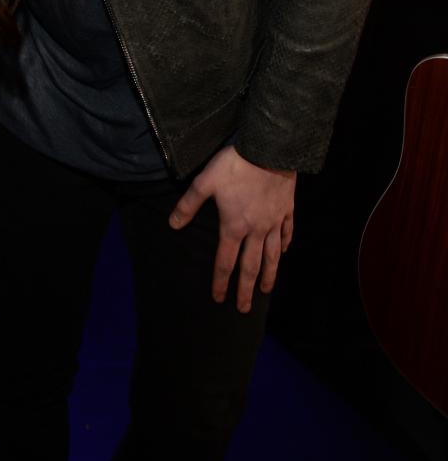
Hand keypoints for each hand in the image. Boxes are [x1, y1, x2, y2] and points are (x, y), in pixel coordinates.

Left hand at [168, 144, 295, 312]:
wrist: (270, 151)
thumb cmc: (234, 166)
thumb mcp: (204, 182)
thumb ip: (188, 205)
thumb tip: (173, 225)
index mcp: (233, 226)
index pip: (225, 261)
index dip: (221, 282)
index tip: (219, 299)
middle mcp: (255, 230)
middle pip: (251, 266)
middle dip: (247, 289)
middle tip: (245, 309)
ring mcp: (273, 222)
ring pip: (272, 255)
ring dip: (269, 275)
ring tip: (267, 291)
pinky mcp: (286, 210)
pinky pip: (286, 233)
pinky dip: (284, 245)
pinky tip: (283, 253)